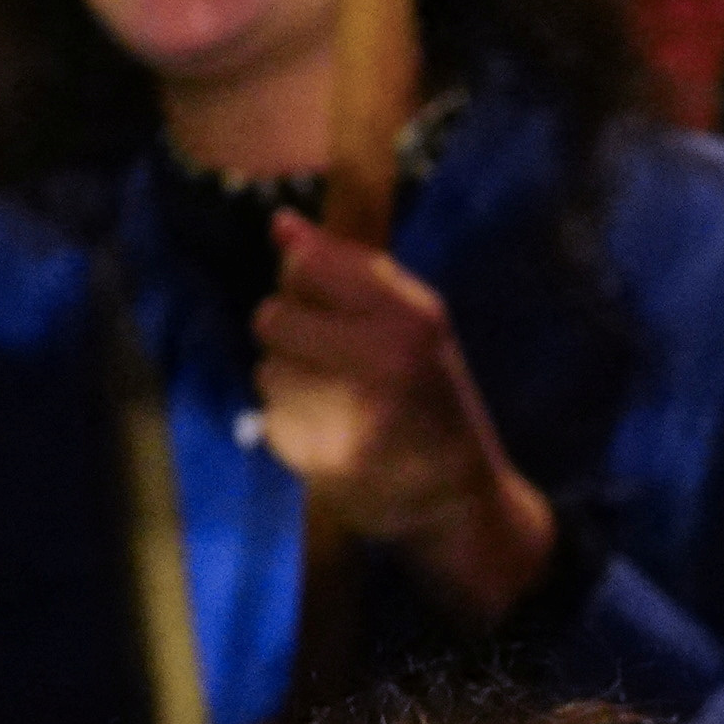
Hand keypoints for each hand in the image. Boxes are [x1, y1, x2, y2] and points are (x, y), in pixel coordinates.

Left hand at [255, 214, 556, 623]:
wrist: (458, 498)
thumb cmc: (435, 398)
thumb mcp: (415, 323)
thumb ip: (350, 271)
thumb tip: (281, 225)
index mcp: (410, 315)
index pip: (306, 265)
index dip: (302, 280)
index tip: (323, 301)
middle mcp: (381, 359)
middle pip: (272, 317)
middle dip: (289, 335)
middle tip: (327, 357)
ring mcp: (349, 412)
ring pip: (265, 369)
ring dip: (288, 382)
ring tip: (333, 401)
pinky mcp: (320, 459)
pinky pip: (269, 418)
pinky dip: (288, 425)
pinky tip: (328, 434)